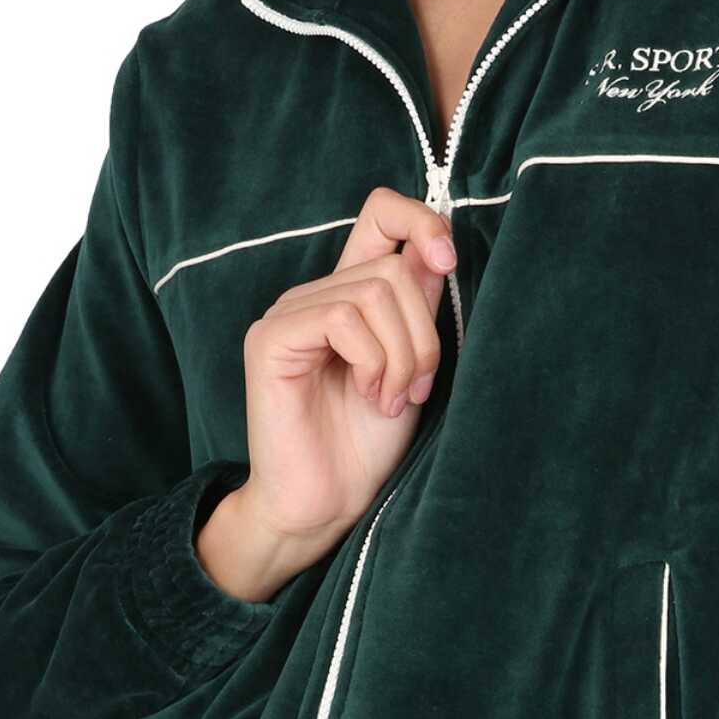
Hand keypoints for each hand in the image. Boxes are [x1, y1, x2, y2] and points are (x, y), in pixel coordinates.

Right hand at [196, 186, 454, 600]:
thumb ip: (418, 311)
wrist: (324, 504)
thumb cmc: (365, 444)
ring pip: (374, 292)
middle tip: (416, 389)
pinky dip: (373, 362)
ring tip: (391, 400)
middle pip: (393, 268)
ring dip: (402, 356)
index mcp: (349, 295)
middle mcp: (316, 295)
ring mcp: (288, 314)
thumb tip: (436, 253)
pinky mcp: (270, 340)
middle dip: (424, 334)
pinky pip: (342, 319)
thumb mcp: (412, 367)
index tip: (448, 263)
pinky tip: (370, 397)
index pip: (380, 214)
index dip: (421, 221)